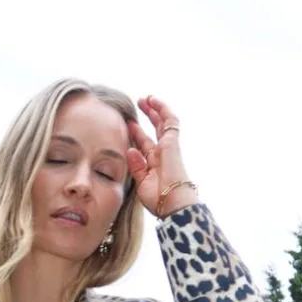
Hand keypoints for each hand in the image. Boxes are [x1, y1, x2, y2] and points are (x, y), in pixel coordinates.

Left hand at [124, 95, 197, 218]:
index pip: (145, 144)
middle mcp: (161, 153)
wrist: (172, 203)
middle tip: (138, 104)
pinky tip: (154, 101)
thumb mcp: (141, 183)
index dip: (137, 133)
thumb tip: (130, 149)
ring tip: (146, 98)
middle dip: (147, 116)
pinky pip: (170, 121)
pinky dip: (163, 109)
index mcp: (154, 164)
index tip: (128, 123)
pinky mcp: (172, 142)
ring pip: (163, 122)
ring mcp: (168, 147)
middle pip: (155, 130)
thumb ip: (135, 166)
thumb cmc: (158, 199)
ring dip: (155, 109)